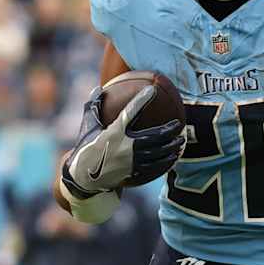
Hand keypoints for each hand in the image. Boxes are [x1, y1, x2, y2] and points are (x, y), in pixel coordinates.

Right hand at [61, 85, 185, 197]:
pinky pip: (154, 167)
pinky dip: (165, 162)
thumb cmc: (86, 146)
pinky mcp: (133, 172)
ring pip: (157, 154)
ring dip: (171, 147)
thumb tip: (98, 88)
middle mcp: (124, 146)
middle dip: (168, 131)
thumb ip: (94, 106)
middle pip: (153, 137)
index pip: (129, 112)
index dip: (141, 100)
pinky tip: (173, 158)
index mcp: (113, 132)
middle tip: (178, 125)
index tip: (152, 90)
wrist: (83, 176)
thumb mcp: (88, 125)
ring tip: (180, 142)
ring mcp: (130, 161)